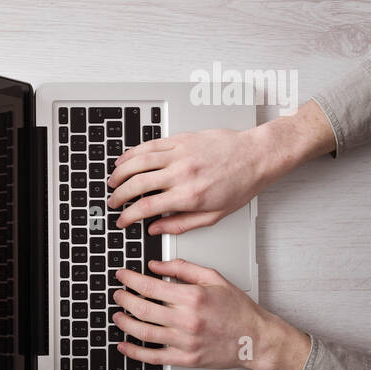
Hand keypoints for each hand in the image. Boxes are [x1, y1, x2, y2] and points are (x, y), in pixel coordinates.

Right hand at [107, 128, 266, 233]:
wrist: (257, 156)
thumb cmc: (240, 184)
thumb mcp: (214, 215)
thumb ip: (181, 224)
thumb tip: (156, 229)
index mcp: (189, 196)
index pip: (147, 207)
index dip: (128, 216)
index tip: (122, 220)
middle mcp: (182, 174)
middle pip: (136, 184)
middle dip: (118, 195)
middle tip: (114, 202)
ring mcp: (180, 154)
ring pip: (138, 162)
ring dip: (120, 173)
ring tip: (113, 181)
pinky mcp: (181, 140)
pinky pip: (149, 145)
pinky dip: (132, 153)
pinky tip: (124, 160)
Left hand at [111, 258, 310, 369]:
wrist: (256, 339)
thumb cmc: (238, 310)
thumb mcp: (214, 279)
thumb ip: (183, 268)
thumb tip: (156, 264)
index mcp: (193, 298)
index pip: (150, 287)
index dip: (130, 280)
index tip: (121, 276)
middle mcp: (187, 320)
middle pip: (142, 309)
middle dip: (123, 299)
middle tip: (117, 294)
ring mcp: (185, 342)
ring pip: (144, 333)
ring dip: (124, 323)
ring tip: (117, 315)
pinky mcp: (186, 359)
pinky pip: (154, 357)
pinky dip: (135, 353)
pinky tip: (124, 345)